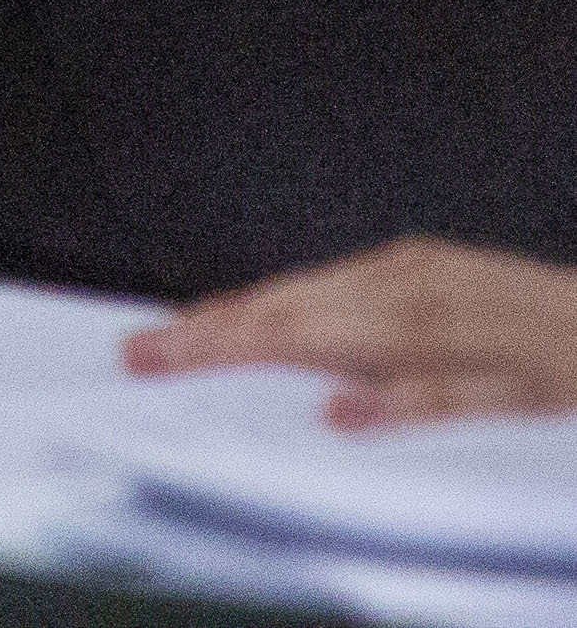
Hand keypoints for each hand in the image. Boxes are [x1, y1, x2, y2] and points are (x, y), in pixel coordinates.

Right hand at [129, 238, 576, 422]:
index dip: (208, 345)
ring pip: (299, 286)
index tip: (151, 354)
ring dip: (235, 309)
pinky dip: (285, 295)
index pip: (283, 335)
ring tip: (183, 332)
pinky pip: (330, 276)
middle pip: (275, 304)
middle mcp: (399, 280)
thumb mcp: (513, 405)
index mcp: (412, 322)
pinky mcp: (420, 257)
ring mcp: (407, 262)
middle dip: (198, 327)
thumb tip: (335, 414)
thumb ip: (420, 406)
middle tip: (138, 348)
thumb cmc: (573, 373)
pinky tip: (267, 309)